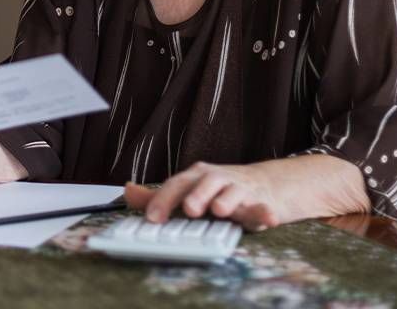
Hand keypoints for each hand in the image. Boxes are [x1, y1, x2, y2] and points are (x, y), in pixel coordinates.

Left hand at [123, 162, 281, 230]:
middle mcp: (216, 180)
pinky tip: (268, 218)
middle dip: (197, 195)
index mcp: (195, 177)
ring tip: (220, 210)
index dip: (164, 199)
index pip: (176, 185)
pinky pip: (263, 208)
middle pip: (205, 183)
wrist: (262, 186)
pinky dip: (265, 213)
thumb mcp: (187, 190)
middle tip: (190, 209)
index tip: (152, 217)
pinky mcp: (260, 203)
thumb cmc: (217, 190)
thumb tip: (128, 192)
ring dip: (226, 200)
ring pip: (232, 193)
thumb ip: (159, 196)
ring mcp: (239, 190)